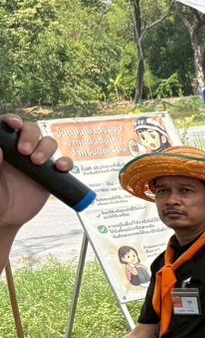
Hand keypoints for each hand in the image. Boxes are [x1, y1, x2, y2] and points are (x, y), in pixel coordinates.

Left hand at [0, 115, 73, 231]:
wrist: (6, 217)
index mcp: (4, 147)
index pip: (8, 126)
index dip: (12, 120)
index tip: (14, 124)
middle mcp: (20, 149)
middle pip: (31, 130)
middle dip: (30, 136)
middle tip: (24, 151)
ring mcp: (37, 160)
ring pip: (48, 142)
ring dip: (46, 148)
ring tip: (38, 162)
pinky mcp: (51, 173)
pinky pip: (64, 162)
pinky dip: (66, 162)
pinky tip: (61, 168)